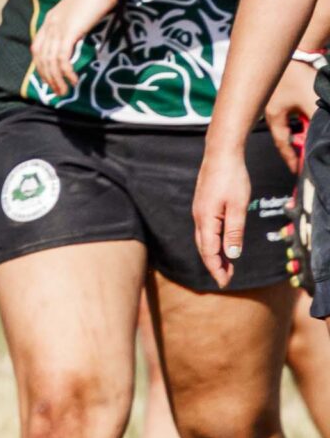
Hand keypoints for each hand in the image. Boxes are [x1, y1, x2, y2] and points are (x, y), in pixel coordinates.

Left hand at [29, 0, 120, 98]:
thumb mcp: (81, 10)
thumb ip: (75, 23)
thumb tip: (79, 34)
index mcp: (50, 19)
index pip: (37, 48)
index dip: (41, 65)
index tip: (50, 78)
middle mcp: (50, 24)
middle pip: (40, 58)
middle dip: (47, 77)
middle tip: (57, 91)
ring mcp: (58, 28)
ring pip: (50, 61)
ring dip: (56, 79)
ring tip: (65, 91)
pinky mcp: (69, 32)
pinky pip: (62, 59)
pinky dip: (66, 72)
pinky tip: (74, 80)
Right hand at [194, 137, 255, 286]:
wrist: (220, 154)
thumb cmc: (232, 178)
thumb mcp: (238, 206)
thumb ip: (234, 232)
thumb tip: (232, 255)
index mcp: (206, 220)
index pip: (209, 252)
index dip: (217, 269)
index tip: (225, 283)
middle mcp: (199, 218)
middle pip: (203, 248)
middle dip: (214, 265)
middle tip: (226, 279)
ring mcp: (199, 211)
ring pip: (204, 239)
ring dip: (213, 254)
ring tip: (226, 265)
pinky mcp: (203, 206)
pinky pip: (205, 230)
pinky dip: (212, 242)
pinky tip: (221, 243)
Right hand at [265, 57, 313, 174]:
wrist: (299, 51)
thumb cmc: (300, 77)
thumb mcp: (311, 105)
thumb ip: (315, 125)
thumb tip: (319, 143)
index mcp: (274, 116)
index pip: (283, 144)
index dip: (291, 159)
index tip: (298, 172)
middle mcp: (273, 110)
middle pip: (286, 135)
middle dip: (298, 146)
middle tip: (308, 157)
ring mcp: (279, 101)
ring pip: (292, 123)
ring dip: (303, 131)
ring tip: (313, 138)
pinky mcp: (288, 92)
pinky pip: (296, 112)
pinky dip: (304, 118)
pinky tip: (311, 117)